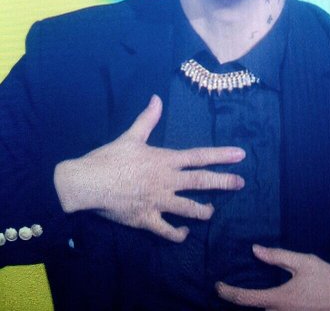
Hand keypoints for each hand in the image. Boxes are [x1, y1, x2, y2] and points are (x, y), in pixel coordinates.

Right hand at [54, 94, 245, 241]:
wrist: (87, 183)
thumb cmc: (109, 158)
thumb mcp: (131, 136)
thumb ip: (148, 118)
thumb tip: (156, 98)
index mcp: (165, 160)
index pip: (199, 156)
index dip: (221, 155)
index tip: (240, 155)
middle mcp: (166, 181)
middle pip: (201, 182)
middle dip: (223, 182)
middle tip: (241, 183)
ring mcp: (158, 202)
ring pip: (189, 209)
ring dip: (204, 211)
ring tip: (213, 211)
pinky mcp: (146, 220)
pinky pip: (167, 231)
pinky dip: (178, 234)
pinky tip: (185, 233)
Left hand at [216, 245, 329, 310]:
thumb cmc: (329, 280)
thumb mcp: (303, 262)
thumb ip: (277, 256)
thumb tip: (255, 250)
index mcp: (279, 299)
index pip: (245, 298)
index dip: (228, 292)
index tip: (217, 286)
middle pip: (254, 309)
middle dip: (242, 300)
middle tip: (231, 287)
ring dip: (257, 305)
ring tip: (249, 292)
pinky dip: (270, 306)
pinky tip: (273, 297)